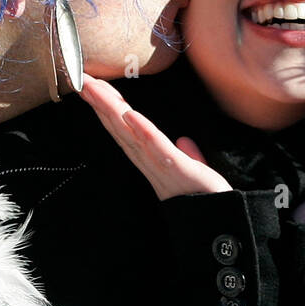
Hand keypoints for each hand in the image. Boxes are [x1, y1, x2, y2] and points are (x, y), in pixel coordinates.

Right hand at [79, 75, 232, 200]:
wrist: (222, 225)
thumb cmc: (207, 200)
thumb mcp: (196, 172)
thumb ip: (188, 156)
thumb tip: (185, 141)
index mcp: (153, 162)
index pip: (126, 131)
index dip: (109, 110)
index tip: (95, 89)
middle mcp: (150, 163)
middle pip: (120, 129)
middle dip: (100, 104)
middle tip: (82, 81)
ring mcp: (161, 166)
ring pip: (130, 134)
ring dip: (111, 110)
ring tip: (95, 89)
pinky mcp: (177, 169)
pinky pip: (156, 147)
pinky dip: (142, 131)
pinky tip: (130, 114)